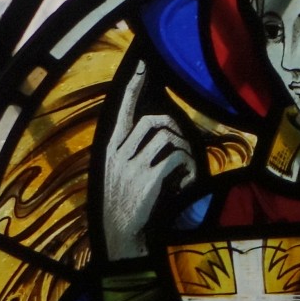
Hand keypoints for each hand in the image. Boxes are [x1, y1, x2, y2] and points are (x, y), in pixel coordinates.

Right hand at [102, 60, 196, 259]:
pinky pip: (178, 158)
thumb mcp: (120, 175)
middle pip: (153, 120)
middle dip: (175, 129)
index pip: (123, 108)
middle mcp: (119, 153)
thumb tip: (161, 135)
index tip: (144, 64)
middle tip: (182, 146)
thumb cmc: (126, 206)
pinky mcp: (148, 179)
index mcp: (111, 148)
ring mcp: (133, 165)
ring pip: (168, 137)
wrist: (121, 236)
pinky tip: (185, 183)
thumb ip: (133, 153)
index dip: (135, 86)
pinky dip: (188, 169)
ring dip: (183, 151)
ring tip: (183, 170)